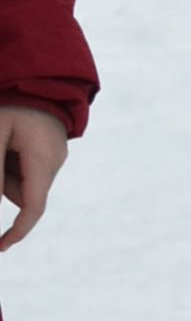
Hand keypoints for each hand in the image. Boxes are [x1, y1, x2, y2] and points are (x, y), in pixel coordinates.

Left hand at [0, 104, 70, 252]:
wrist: (39, 73)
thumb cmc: (14, 101)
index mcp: (44, 160)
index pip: (33, 208)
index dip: (16, 231)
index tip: (0, 247)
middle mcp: (55, 162)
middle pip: (24, 192)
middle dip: (3, 182)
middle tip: (1, 146)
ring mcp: (55, 155)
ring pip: (24, 180)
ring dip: (6, 170)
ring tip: (5, 137)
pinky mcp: (51, 148)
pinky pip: (29, 166)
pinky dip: (13, 161)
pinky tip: (10, 137)